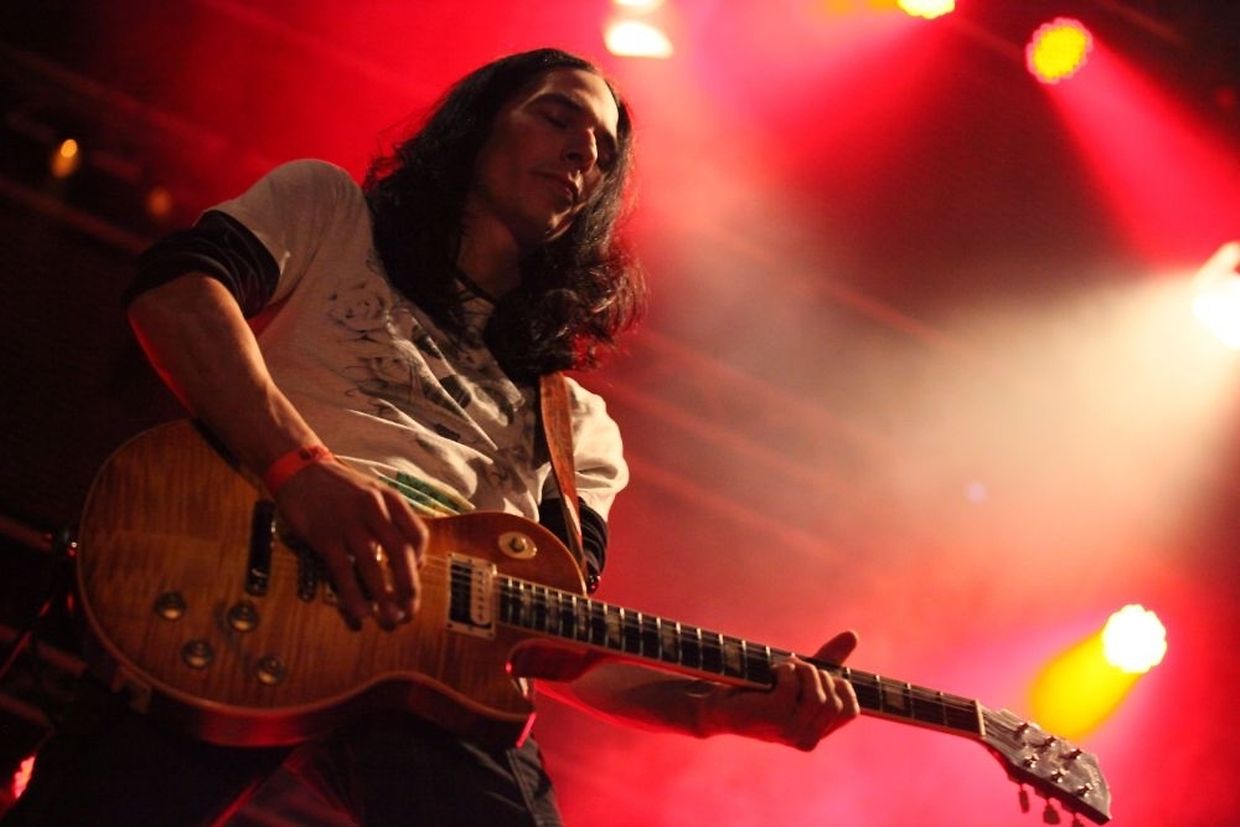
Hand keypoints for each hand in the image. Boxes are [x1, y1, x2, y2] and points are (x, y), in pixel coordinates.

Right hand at [273, 459, 426, 629]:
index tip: (414, 577)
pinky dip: (353, 596)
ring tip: (389, 622)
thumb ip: (391, 520)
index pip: (417, 534)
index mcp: (389, 499)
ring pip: (372, 566)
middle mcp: (373, 509)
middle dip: (409, 588)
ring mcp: (348, 523)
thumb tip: (412, 559)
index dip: (420, 561)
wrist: (298, 468)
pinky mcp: (323, 536)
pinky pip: (343, 571)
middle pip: (400, 553)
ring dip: (383, 599)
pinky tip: (360, 614)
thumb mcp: (373, 493)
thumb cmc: (339, 486)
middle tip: (410, 613)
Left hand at [701, 631, 859, 750]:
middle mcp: (807, 739)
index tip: (818, 674)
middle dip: (818, 675)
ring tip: (784, 666)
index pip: (850, 711)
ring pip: (818, 694)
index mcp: (816, 734)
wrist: (720, 703)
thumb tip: (853, 635)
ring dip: (802, 670)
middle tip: (795, 666)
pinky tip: (772, 671)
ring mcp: (790, 731)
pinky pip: (793, 685)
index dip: (839, 685)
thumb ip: (829, 661)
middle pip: (835, 701)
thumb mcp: (800, 675)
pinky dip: (785, 670)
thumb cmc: (761, 688)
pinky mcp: (773, 717)